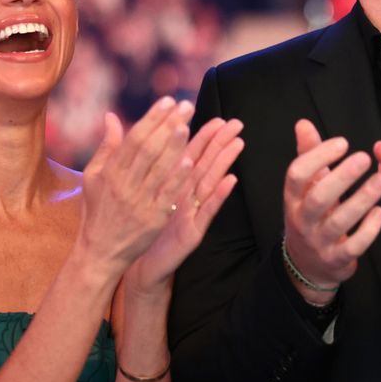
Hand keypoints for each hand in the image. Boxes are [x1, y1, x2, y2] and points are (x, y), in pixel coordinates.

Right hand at [78, 97, 195, 274]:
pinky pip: (166, 195)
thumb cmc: (98, 210)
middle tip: (186, 106)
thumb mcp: (94, 177)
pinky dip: (177, 178)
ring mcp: (139, 203)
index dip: (152, 118)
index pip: (133, 138)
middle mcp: (124, 185)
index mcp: (110, 172)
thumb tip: (111, 116)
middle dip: (167, 125)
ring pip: (158, 169)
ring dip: (174, 146)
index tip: (168, 101)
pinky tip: (189, 161)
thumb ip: (106, 146)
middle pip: (148, 149)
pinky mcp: (152, 220)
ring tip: (187, 124)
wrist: (100, 252)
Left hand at [125, 117, 243, 294]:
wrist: (142, 264)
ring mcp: (193, 213)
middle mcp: (187, 196)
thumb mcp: (146, 195)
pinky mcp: (194, 232)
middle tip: (236, 123)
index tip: (217, 117)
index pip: (190, 155)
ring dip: (225, 163)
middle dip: (220, 143)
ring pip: (210, 182)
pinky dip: (219, 196)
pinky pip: (207, 211)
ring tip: (238, 143)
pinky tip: (231, 180)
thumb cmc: (144, 228)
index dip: (203, 136)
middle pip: (205, 164)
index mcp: (174, 185)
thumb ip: (149, 168)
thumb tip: (148, 141)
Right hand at [282, 120, 380, 303]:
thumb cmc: (311, 216)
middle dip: (342, 177)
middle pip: (318, 198)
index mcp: (293, 198)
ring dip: (362, 200)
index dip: (317, 157)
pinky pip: (353, 246)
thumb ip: (307, 155)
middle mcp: (302, 220)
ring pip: (339, 222)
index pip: (296, 174)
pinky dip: (368, 229)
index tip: (342, 142)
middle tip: (365, 157)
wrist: (308, 265)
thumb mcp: (305, 188)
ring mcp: (319, 241)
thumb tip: (303, 123)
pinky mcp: (336, 259)